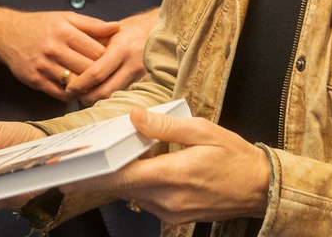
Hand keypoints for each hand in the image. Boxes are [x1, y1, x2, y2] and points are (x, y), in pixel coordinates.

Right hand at [0, 8, 119, 100]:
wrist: (8, 35)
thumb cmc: (41, 25)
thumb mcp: (66, 18)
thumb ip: (92, 24)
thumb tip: (117, 27)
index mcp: (64, 31)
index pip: (96, 52)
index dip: (107, 58)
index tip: (111, 60)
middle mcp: (53, 49)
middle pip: (88, 69)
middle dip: (99, 74)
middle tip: (106, 76)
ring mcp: (43, 66)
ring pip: (76, 84)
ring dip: (87, 86)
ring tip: (94, 84)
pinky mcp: (36, 81)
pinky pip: (60, 94)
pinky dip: (72, 94)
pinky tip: (77, 89)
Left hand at [62, 108, 269, 225]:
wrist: (260, 188)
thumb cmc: (233, 156)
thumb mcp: (202, 130)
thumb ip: (165, 125)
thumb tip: (135, 117)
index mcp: (173, 176)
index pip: (122, 177)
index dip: (94, 173)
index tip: (71, 170)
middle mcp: (168, 199)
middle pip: (121, 186)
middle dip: (101, 171)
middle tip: (81, 158)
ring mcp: (170, 211)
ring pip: (132, 192)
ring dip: (123, 174)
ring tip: (116, 153)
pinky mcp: (174, 215)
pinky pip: (146, 197)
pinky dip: (139, 181)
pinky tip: (144, 164)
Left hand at [69, 8, 156, 104]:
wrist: (159, 30)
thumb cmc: (133, 29)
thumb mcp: (110, 32)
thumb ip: (93, 47)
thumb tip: (73, 64)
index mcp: (121, 49)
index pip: (97, 73)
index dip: (80, 84)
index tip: (68, 87)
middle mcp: (132, 64)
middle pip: (105, 91)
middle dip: (87, 97)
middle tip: (73, 96)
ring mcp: (140, 76)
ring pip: (115, 96)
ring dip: (97, 99)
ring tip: (84, 96)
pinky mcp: (145, 82)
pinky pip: (124, 94)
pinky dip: (110, 97)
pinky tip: (101, 94)